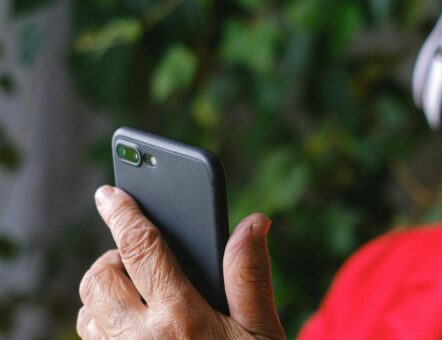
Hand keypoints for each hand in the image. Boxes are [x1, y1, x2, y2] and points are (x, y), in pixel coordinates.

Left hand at [77, 185, 284, 338]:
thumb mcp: (262, 332)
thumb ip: (251, 276)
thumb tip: (254, 223)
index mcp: (182, 319)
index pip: (142, 248)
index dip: (123, 212)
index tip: (110, 192)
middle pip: (100, 276)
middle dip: (114, 256)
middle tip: (141, 258)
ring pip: (88, 309)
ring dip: (106, 291)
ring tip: (140, 293)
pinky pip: (91, 339)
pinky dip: (103, 322)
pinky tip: (135, 326)